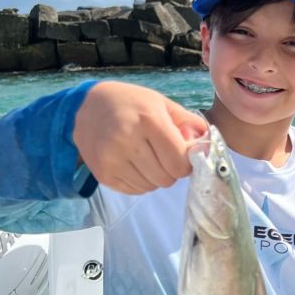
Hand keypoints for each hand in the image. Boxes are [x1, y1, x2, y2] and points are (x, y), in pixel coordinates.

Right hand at [73, 82, 207, 193]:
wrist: (86, 106)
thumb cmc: (131, 103)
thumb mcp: (161, 103)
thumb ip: (188, 123)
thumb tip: (208, 145)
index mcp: (148, 120)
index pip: (179, 162)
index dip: (187, 163)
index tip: (183, 155)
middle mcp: (128, 140)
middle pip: (167, 178)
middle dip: (172, 170)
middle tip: (164, 156)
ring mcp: (112, 159)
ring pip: (151, 187)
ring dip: (156, 177)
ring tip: (147, 158)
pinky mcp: (102, 173)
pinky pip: (135, 190)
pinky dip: (140, 182)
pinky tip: (134, 164)